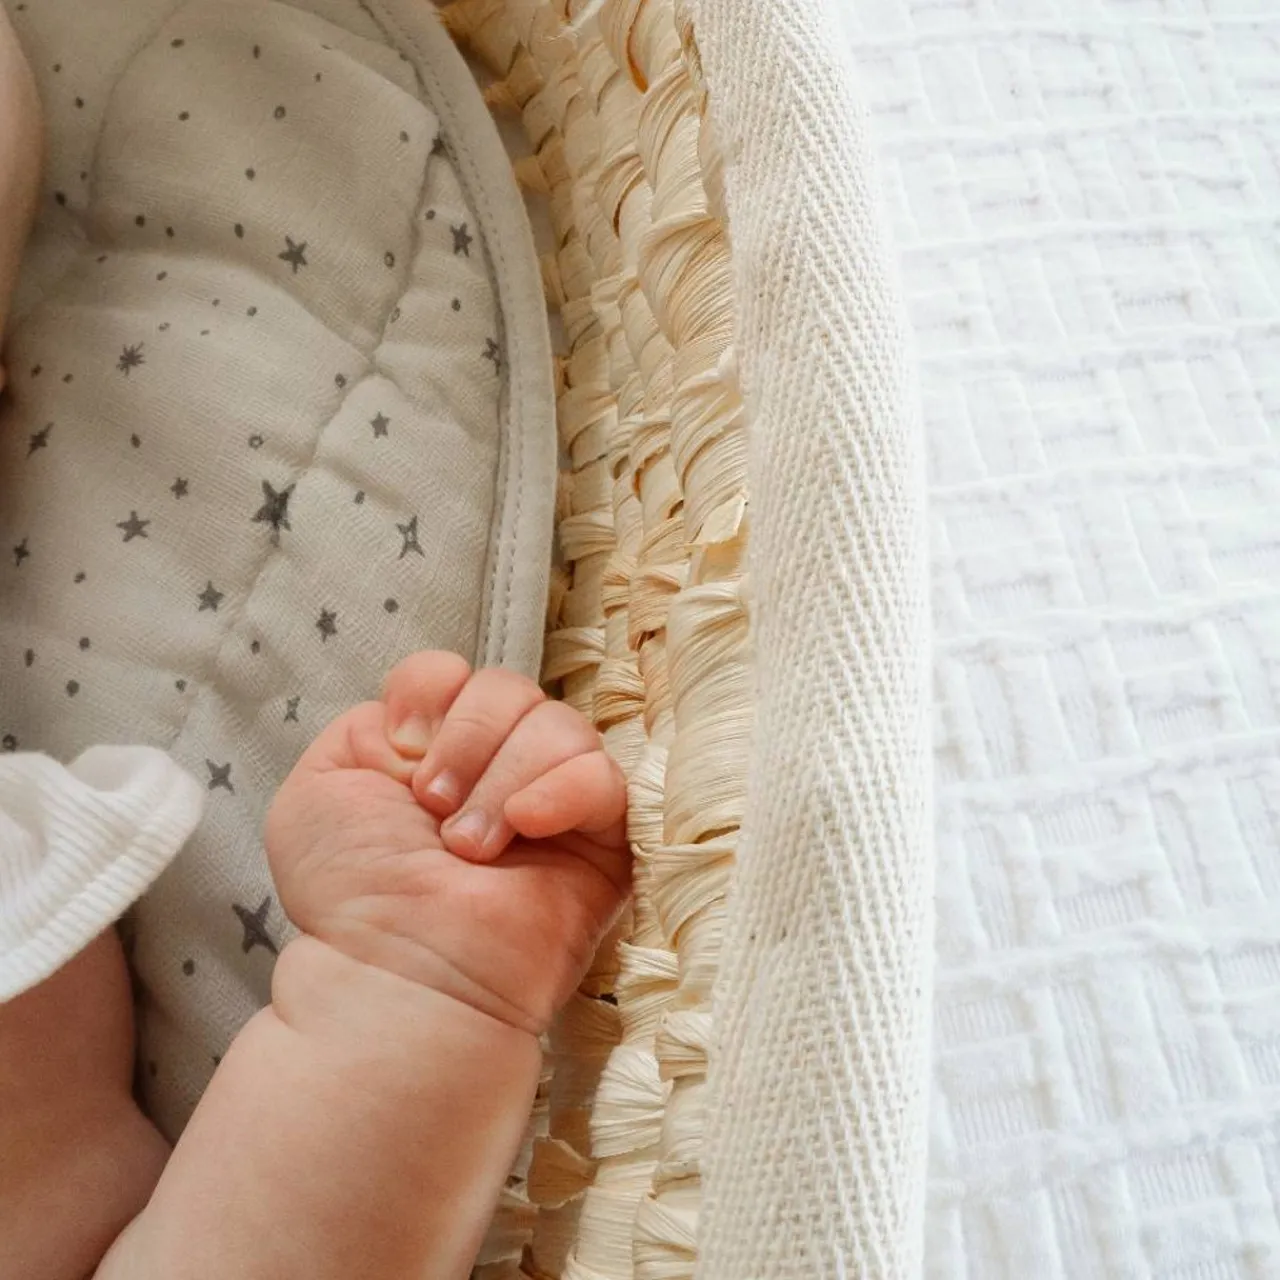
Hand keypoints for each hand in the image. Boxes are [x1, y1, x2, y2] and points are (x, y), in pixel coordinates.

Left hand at [265, 653, 629, 1033]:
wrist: (397, 970)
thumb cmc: (352, 894)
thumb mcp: (322, 787)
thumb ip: (367, 725)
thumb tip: (436, 715)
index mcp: (437, 750)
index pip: (456, 673)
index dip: (431, 695)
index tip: (402, 751)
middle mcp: (499, 767)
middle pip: (511, 688)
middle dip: (468, 738)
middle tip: (434, 809)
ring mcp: (554, 801)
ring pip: (560, 724)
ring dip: (504, 776)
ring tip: (471, 846)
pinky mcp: (603, 840)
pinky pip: (607, 777)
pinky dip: (562, 789)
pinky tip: (525, 826)